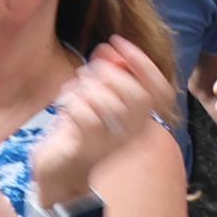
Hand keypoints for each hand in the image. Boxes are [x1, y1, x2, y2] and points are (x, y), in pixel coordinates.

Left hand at [25, 36, 166, 205]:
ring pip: (108, 104)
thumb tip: (110, 48)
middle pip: (136, 95)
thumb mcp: (93, 102)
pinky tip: (63, 105)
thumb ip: (104, 78)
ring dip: (86, 89)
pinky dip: (71, 102)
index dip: (142, 63)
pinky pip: (85, 116)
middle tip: (87, 72)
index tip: (117, 41)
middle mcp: (131, 134)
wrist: (57, 176)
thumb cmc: (77, 135)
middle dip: (108, 74)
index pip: (159, 91)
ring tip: (72, 91)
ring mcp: (110, 143)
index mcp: (138, 121)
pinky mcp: (86, 149)